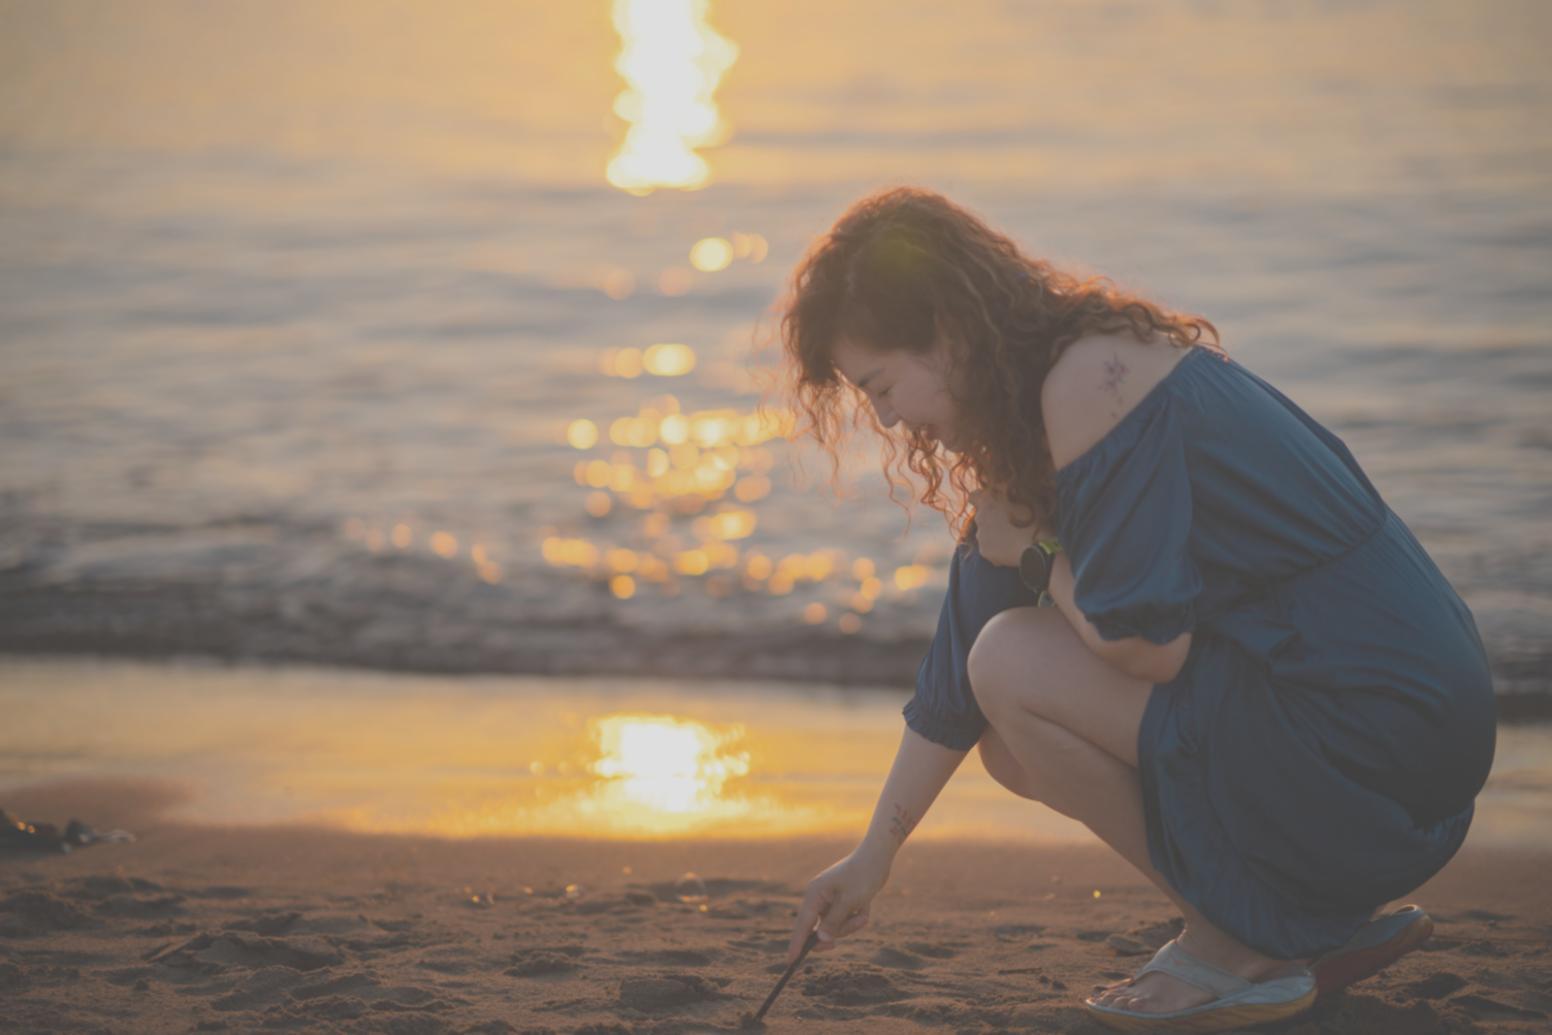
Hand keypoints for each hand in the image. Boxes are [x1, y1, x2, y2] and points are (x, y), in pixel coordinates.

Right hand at [787, 848, 890, 963]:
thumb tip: (820, 940)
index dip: (796, 944)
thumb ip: (834, 922)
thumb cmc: (863, 876)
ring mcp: (830, 898)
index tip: (791, 962)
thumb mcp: (849, 901)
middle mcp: (818, 896)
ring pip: (835, 925)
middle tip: (835, 947)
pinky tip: (865, 907)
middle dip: (833, 933)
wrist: (878, 857)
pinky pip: (845, 918)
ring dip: (850, 924)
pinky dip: (855, 917)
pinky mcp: (841, 900)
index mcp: (815, 893)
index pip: (803, 924)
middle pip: (819, 927)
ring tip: (863, 915)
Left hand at [969, 487, 1046, 567]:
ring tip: (1012, 536)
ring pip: (984, 531)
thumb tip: (1001, 485)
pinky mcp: (984, 551)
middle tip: (1010, 520)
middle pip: (981, 514)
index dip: (982, 498)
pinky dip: (996, 547)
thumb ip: (1009, 490)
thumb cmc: (1034, 520)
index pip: (974, 496)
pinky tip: (1010, 547)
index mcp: (988, 501)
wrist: (1035, 549)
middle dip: (992, 516)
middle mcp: (980, 517)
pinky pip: (988, 546)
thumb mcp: (1025, 498)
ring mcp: (980, 535)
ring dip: (994, 531)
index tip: (993, 502)